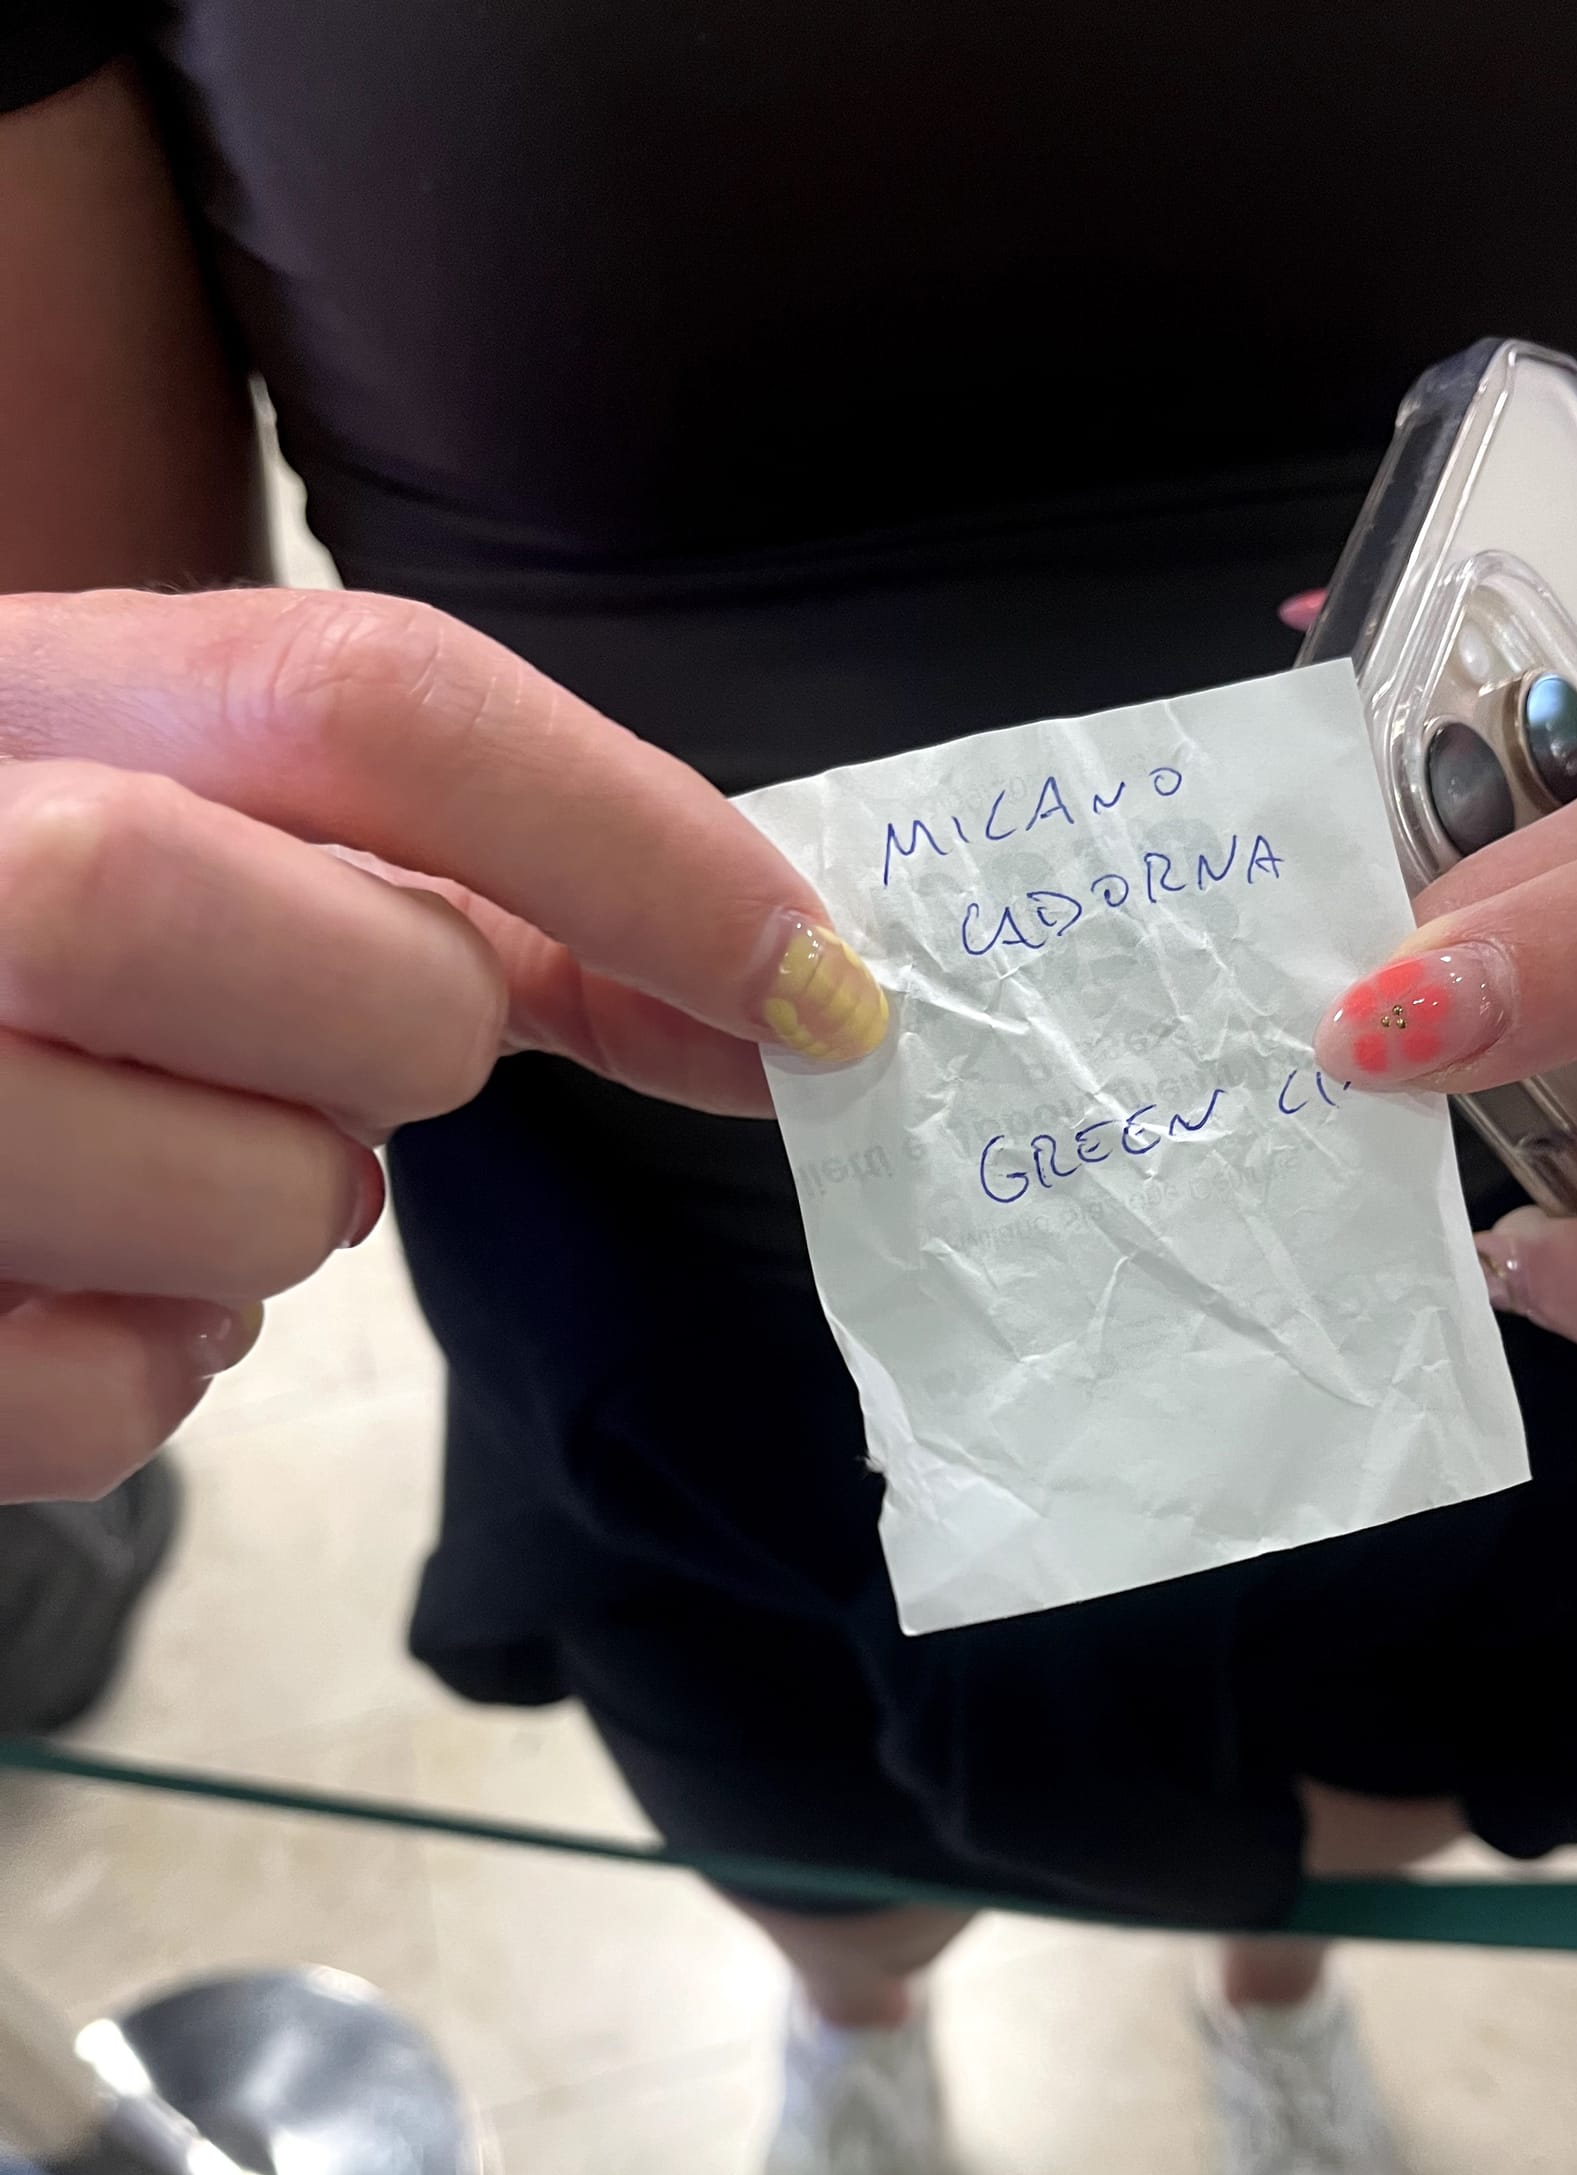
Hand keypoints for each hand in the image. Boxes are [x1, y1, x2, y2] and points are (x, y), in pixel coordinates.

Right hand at [0, 587, 886, 1500]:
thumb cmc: (35, 936)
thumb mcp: (200, 826)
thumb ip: (482, 882)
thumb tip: (792, 1000)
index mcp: (28, 693)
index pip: (379, 706)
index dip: (645, 851)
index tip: (820, 991)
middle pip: (358, 971)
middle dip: (417, 1037)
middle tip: (336, 1052)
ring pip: (265, 1206)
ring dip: (285, 1208)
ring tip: (180, 1152)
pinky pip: (109, 1403)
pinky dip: (156, 1366)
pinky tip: (94, 1275)